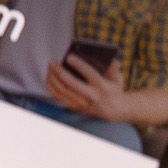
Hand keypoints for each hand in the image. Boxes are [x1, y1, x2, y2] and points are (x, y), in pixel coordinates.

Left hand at [46, 55, 167, 127]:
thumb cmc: (114, 88)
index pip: (90, 74)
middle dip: (60, 72)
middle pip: (72, 84)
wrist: (114, 110)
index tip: (69, 56)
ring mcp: (82, 104)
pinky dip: (52, 86)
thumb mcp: (118, 78)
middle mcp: (92, 97)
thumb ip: (114, 67)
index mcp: (103, 87)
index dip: (79, 65)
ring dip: (53, 78)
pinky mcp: (74, 107)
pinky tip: (49, 76)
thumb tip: (109, 59)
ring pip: (63, 91)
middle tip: (53, 62)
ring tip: (50, 66)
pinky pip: (58, 97)